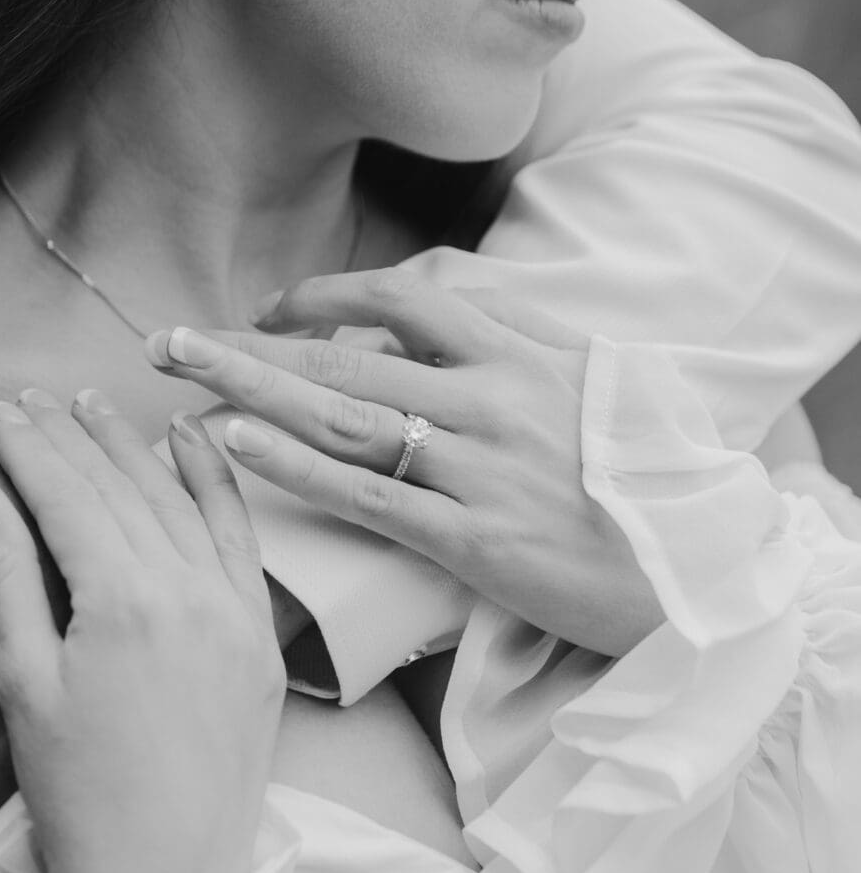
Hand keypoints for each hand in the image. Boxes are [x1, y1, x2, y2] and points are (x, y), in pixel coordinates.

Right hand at [0, 387, 285, 872]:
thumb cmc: (74, 799)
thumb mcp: (21, 683)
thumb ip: (3, 573)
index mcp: (123, 600)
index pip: (67, 494)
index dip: (28, 449)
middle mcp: (190, 592)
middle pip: (123, 486)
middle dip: (74, 436)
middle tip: (35, 399)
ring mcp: (236, 616)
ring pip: (182, 501)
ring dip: (137, 448)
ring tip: (96, 407)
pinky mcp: (262, 645)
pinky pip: (241, 539)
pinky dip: (217, 484)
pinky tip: (197, 443)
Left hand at [149, 266, 664, 656]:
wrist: (703, 576)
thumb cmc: (648, 480)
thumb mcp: (597, 382)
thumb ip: (522, 339)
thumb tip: (455, 305)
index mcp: (521, 353)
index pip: (403, 298)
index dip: (324, 297)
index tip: (266, 311)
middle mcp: (492, 399)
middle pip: (346, 354)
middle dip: (249, 345)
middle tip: (168, 339)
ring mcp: (480, 469)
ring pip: (342, 414)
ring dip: (248, 390)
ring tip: (178, 373)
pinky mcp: (475, 542)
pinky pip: (367, 495)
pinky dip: (295, 467)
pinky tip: (235, 446)